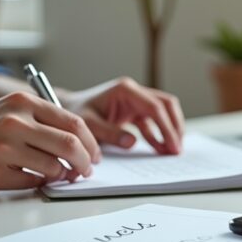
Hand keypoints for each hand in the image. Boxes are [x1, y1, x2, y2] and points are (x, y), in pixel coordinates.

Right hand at [0, 92, 100, 194]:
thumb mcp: (6, 111)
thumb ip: (40, 121)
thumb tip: (79, 143)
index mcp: (22, 103)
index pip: (73, 122)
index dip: (91, 142)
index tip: (95, 154)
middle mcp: (14, 121)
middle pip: (70, 145)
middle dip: (85, 162)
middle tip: (85, 171)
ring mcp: (3, 147)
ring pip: (55, 167)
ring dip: (63, 176)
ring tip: (59, 177)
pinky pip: (32, 183)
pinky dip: (40, 185)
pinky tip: (32, 180)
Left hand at [60, 77, 184, 154]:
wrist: (65, 110)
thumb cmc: (74, 113)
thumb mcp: (88, 124)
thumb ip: (109, 133)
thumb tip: (132, 142)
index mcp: (125, 90)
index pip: (154, 106)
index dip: (167, 127)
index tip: (173, 145)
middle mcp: (133, 92)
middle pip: (165, 105)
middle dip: (174, 126)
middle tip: (177, 148)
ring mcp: (135, 100)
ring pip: (163, 111)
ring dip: (170, 129)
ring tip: (172, 150)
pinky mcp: (133, 110)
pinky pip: (152, 121)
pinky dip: (158, 134)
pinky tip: (160, 148)